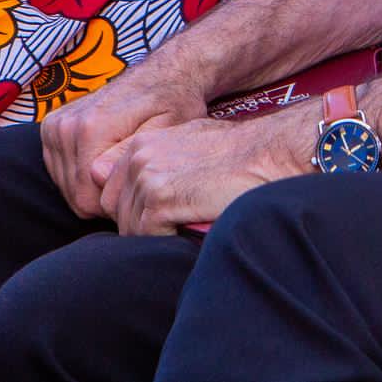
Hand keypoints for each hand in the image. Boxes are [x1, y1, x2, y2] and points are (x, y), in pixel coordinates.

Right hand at [41, 54, 209, 218]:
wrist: (164, 74)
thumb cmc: (172, 104)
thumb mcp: (164, 131)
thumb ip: (128, 155)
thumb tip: (97, 173)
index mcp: (90, 129)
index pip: (85, 198)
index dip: (114, 204)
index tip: (136, 189)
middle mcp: (66, 126)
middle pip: (74, 194)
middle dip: (103, 194)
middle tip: (131, 176)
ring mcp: (56, 125)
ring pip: (65, 184)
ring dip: (91, 183)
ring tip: (119, 165)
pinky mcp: (52, 125)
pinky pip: (59, 169)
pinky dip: (81, 171)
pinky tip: (105, 158)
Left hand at [101, 111, 310, 235]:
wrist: (269, 153)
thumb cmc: (238, 152)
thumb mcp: (190, 143)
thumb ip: (159, 160)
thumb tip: (144, 186)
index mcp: (140, 143)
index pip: (112, 192)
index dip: (134, 209)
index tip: (162, 213)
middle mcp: (137, 157)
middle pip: (117, 213)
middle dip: (142, 224)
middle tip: (177, 221)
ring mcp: (147, 178)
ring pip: (131, 229)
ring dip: (158, 234)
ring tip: (189, 220)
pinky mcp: (160, 201)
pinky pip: (148, 237)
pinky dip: (170, 238)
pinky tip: (193, 223)